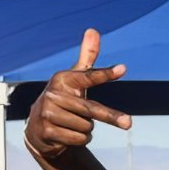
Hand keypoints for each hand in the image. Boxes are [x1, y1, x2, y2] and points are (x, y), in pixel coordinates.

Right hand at [25, 28, 131, 158]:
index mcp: (63, 79)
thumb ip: (87, 57)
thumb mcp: (75, 78)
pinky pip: (79, 139)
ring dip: (87, 129)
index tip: (123, 69)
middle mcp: (52, 94)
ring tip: (73, 123)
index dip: (105, 74)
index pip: (89, 76)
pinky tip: (68, 134)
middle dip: (112, 117)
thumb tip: (93, 30)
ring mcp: (47, 113)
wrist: (39, 127)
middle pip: (92, 109)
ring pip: (87, 127)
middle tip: (129, 123)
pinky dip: (80, 139)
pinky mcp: (47, 132)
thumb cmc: (65, 98)